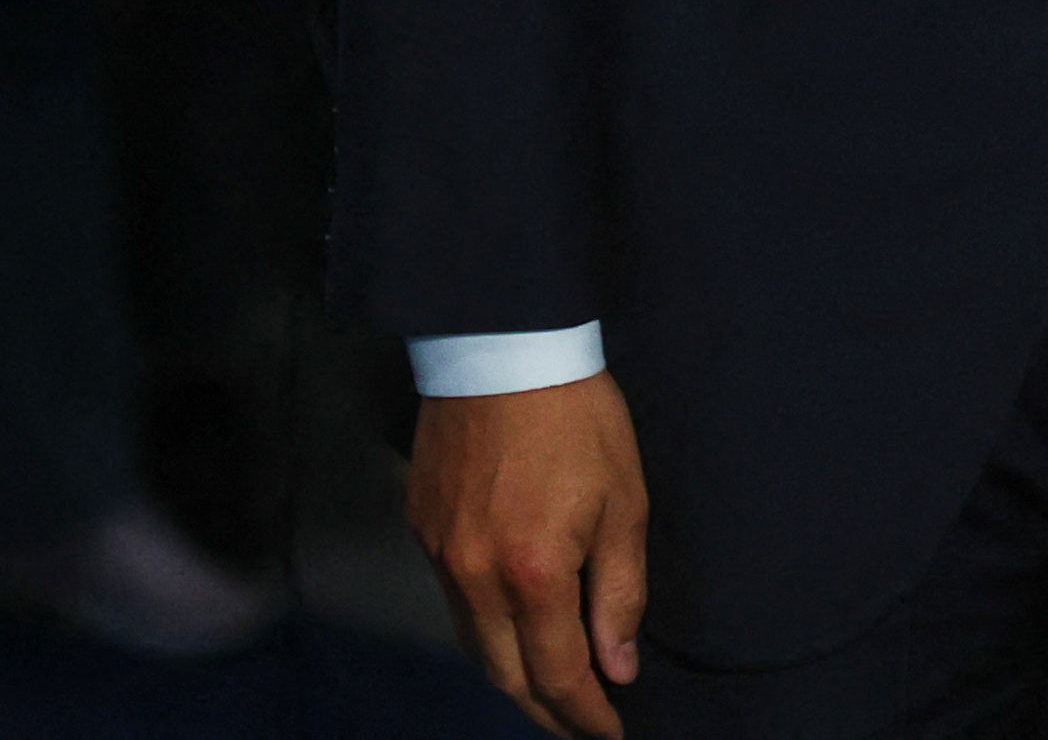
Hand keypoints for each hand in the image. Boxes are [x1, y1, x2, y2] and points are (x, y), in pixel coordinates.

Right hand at [412, 373, 648, 736]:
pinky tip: (510, 627)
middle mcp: (474, 576)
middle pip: (505, 675)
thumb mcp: (624, 502)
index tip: (609, 732)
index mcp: (532, 573)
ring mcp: (441, 553)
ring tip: (549, 690)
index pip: (558, 674)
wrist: (504, 346)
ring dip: (512, 676)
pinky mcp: (423, 527)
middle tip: (579, 725)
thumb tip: (617, 666)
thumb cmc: (577, 416)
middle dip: (545, 711)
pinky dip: (484, 630)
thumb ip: (619, 593)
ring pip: (473, 644)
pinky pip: (452, 602)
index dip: (585, 713)